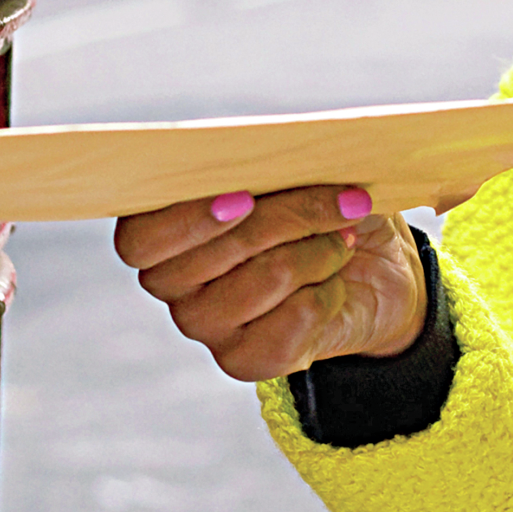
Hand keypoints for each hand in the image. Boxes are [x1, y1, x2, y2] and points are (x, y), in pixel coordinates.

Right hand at [113, 186, 426, 381]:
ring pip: (263, 279)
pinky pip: (293, 319)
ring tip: (341, 241)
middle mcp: (169, 282)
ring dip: (320, 253)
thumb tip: (275, 151)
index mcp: (160, 231)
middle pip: (217, 249)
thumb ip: (268, 162)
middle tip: (346, 199)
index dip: (187, 221)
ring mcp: (203, 325)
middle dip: (291, 216)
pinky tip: (332, 285)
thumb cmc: (319, 209)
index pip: (140, 239)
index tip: (245, 197)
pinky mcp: (243, 360)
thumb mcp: (295, 172)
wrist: (372, 273)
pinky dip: (328, 292)